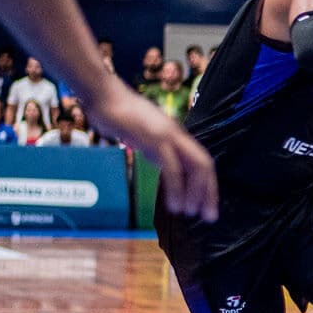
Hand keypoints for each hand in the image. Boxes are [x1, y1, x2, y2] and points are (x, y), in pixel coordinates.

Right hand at [88, 83, 218, 221]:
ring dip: (195, 193)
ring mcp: (167, 136)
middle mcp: (176, 134)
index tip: (207, 205)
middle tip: (209, 216)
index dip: (208, 184)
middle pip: (204, 164)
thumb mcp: (144, 135)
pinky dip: (177, 189)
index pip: (201, 161)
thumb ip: (156, 148)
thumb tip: (162, 163)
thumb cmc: (118, 115)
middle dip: (209, 192)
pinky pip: (173, 169)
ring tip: (190, 213)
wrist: (103, 96)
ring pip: (194, 167)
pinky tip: (174, 205)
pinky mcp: (154, 140)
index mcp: (176, 134)